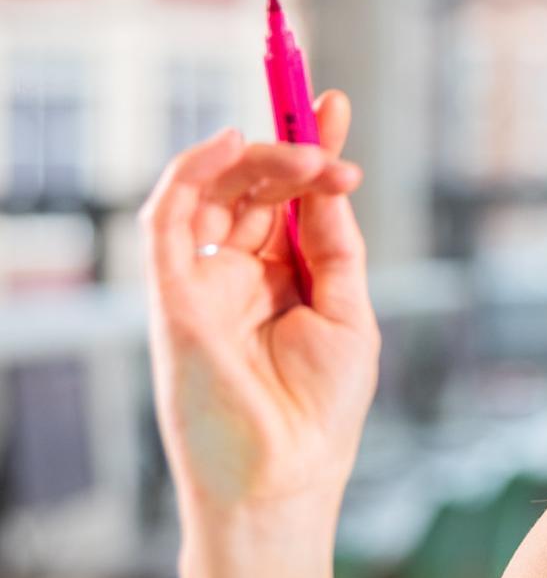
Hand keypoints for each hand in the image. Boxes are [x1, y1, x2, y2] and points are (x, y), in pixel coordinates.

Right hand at [138, 89, 378, 530]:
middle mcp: (239, 274)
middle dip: (292, 152)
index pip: (288, 197)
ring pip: (211, 190)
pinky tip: (229, 145)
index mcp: (283, 278)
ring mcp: (203, 281)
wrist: (287, 474)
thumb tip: (331, 178)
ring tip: (309, 157)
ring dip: (258, 158)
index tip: (334, 103)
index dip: (309, 148)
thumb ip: (333, 243)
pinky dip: (192, 172)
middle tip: (331, 148)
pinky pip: (167, 219)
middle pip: (252, 186)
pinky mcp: (172, 295)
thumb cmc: (321, 409)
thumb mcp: (348, 311)